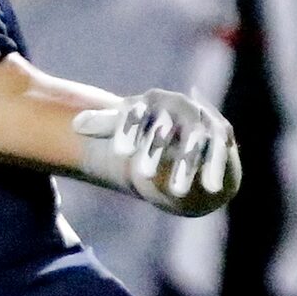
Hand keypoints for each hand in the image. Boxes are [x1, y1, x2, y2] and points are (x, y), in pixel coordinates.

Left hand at [72, 88, 240, 217]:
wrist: (189, 134)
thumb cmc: (151, 132)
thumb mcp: (127, 128)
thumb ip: (104, 126)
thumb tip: (76, 124)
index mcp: (150, 103)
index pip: (135, 114)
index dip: (127, 130)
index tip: (119, 152)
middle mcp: (176, 106)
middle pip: (164, 129)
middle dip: (154, 151)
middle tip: (142, 175)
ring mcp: (200, 119)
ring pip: (193, 141)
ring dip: (186, 166)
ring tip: (176, 192)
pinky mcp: (220, 133)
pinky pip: (218, 150)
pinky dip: (214, 167)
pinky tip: (210, 188)